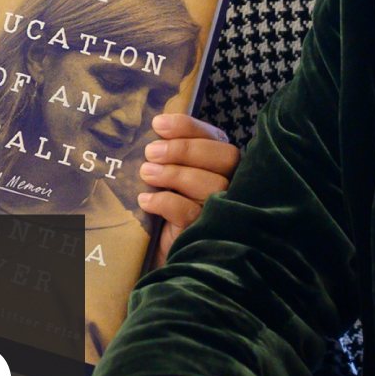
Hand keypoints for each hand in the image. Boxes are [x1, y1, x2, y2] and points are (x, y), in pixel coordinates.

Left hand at [139, 114, 237, 261]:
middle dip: (184, 150)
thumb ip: (163, 153)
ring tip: (145, 173)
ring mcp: (223, 209)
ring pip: (211, 184)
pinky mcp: (208, 232)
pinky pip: (191, 212)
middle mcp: (230, 183)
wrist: (152, 251)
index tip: (157, 124)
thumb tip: (151, 130)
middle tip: (150, 152)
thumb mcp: (161, 175)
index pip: (214, 137)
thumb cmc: (160, 206)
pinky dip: (165, 202)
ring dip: (174, 174)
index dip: (188, 127)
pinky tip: (144, 200)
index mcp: (219, 162)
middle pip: (224, 157)